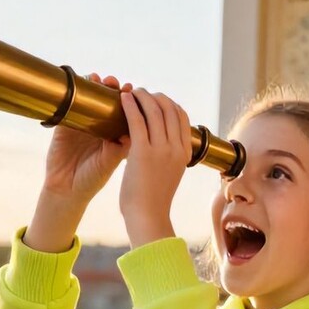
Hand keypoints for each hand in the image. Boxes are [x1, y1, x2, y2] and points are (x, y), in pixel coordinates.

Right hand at [24, 73, 131, 251]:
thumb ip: (121, 148)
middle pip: (107, 101)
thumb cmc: (92, 180)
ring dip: (95, 87)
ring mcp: (82, 124)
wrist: (67, 190)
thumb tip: (135, 132)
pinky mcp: (64, 125)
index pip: (124, 111)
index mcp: (114, 135)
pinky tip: (79, 83)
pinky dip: (74, 93)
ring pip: (89, 99)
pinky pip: (69, 105)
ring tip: (99, 79)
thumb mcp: (110, 163)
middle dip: (112, 89)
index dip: (129, 100)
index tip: (134, 89)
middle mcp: (99, 127)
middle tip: (115, 82)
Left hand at [119, 88, 191, 247]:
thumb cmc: (154, 198)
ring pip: (154, 110)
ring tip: (131, 92)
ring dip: (142, 96)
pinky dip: (130, 105)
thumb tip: (164, 148)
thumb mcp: (171, 174)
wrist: (148, 216)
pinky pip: (137, 119)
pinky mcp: (142, 151)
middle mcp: (176, 147)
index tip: (157, 100)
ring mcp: (161, 149)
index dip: (169, 103)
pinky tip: (122, 98)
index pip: (182, 117)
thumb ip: (170, 157)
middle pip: (169, 108)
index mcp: (185, 152)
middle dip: (155, 96)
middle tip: (142, 93)